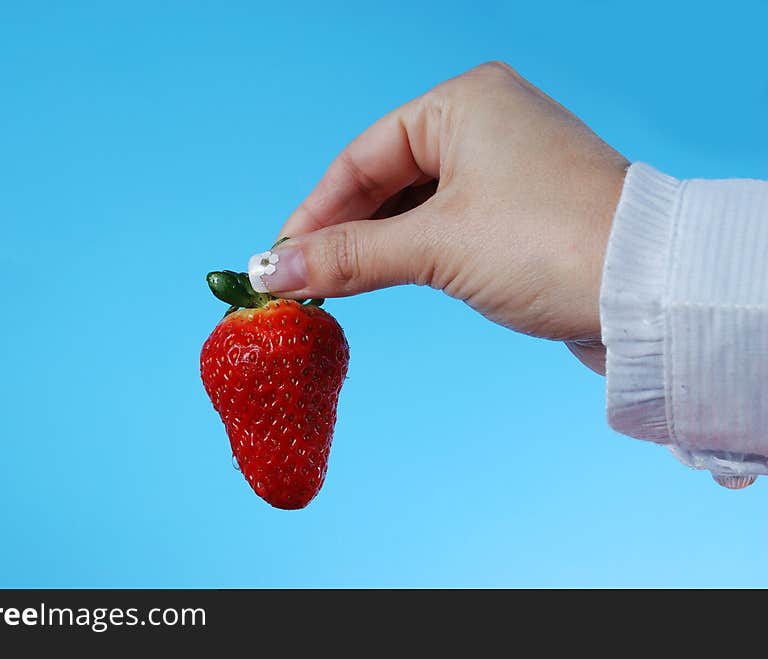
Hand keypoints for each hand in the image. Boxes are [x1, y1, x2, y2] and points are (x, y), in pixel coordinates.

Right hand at [249, 62, 628, 373]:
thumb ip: (349, 256)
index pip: (362, 157)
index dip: (314, 211)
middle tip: (300, 278)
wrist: (650, 293)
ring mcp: (507, 165)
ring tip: (333, 284)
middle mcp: (486, 123)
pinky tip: (383, 277)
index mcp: (465, 102)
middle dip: (342, 231)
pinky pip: (446, 224)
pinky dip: (411, 252)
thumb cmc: (549, 245)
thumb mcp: (436, 247)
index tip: (278, 257)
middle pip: (386, 179)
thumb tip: (273, 270)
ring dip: (374, 246)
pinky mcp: (521, 207)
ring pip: (415, 205)